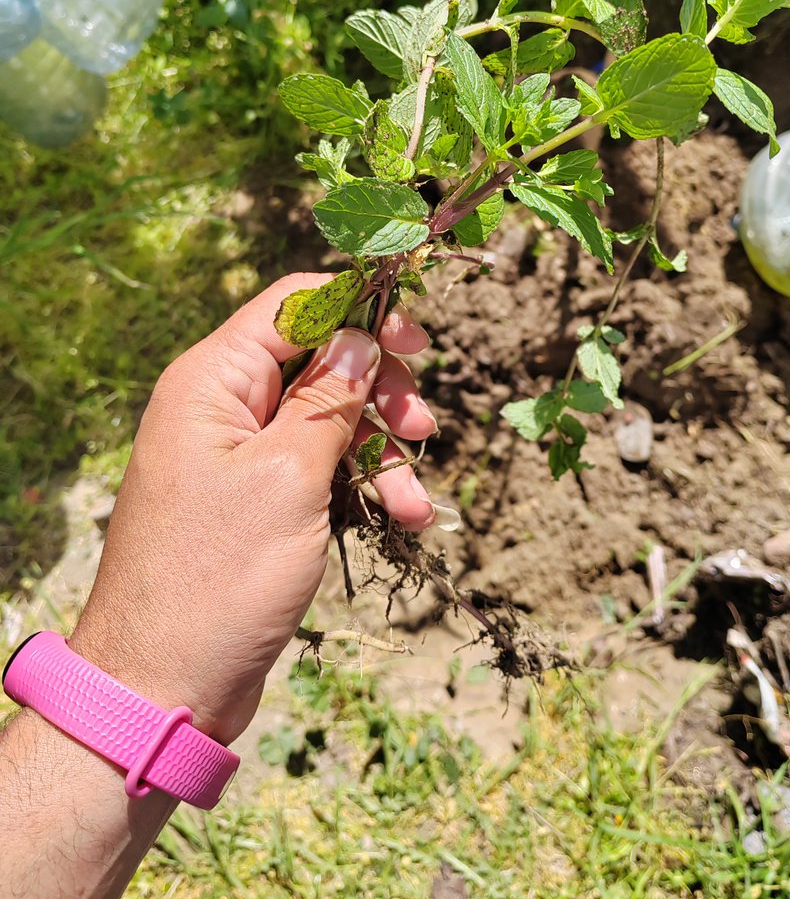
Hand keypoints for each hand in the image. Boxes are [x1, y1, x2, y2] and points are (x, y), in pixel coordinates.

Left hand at [68, 273, 435, 744]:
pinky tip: (401, 519)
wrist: (165, 687)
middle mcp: (222, 408)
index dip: (359, 311)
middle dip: (378, 389)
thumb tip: (362, 336)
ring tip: (417, 498)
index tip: (417, 339)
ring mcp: (239, 457)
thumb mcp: (290, 476)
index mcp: (212, 381)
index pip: (293, 306)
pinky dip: (362, 487)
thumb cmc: (218, 577)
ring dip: (381, 452)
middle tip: (421, 426)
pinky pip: (320, 470)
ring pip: (328, 421)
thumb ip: (330, 398)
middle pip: (319, 361)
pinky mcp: (257, 502)